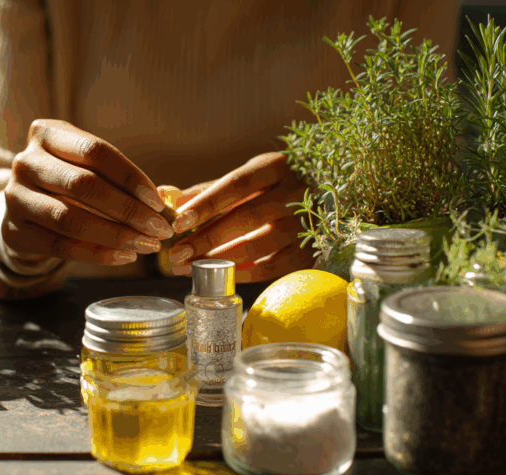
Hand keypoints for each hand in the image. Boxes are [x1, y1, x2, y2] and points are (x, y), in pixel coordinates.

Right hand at [3, 119, 173, 264]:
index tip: (158, 201)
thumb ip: (120, 179)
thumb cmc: (68, 181)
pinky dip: (96, 254)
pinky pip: (61, 246)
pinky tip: (123, 256)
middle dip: (128, 210)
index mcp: (47, 134)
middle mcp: (25, 162)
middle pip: (83, 186)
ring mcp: (15, 198)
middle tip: (159, 228)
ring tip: (146, 245)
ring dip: (115, 235)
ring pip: (70, 219)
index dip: (130, 177)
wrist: (26, 207)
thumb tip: (168, 202)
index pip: (95, 153)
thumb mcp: (87, 166)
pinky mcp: (15, 231)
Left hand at [167, 152, 313, 282]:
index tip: (178, 221)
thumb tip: (171, 200)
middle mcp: (295, 193)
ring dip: (218, 260)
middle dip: (206, 238)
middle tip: (175, 254)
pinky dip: (243, 273)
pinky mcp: (310, 251)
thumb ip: (212, 189)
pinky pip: (272, 267)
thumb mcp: (252, 176)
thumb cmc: (280, 184)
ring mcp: (305, 224)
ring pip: (257, 245)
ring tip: (188, 268)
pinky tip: (219, 277)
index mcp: (277, 167)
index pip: (237, 184)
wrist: (334, 196)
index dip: (206, 203)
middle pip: (245, 217)